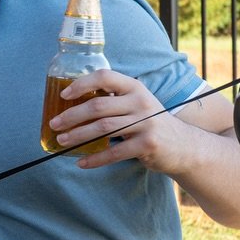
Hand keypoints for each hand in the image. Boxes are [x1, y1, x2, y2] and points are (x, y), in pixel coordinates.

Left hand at [50, 69, 200, 173]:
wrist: (184, 146)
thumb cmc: (150, 123)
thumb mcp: (137, 104)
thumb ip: (114, 100)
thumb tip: (73, 106)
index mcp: (135, 87)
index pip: (104, 76)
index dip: (81, 84)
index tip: (63, 95)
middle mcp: (141, 102)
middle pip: (98, 105)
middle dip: (72, 116)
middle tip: (54, 124)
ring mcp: (146, 123)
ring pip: (102, 128)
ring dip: (78, 136)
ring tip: (62, 141)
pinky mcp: (148, 144)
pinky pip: (114, 152)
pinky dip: (95, 159)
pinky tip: (81, 162)